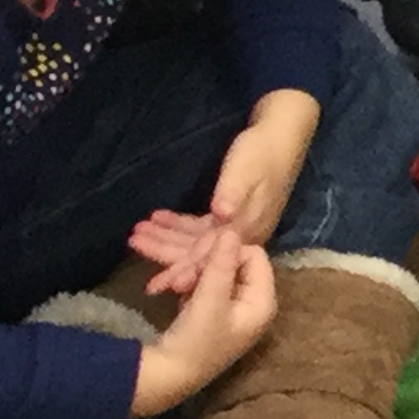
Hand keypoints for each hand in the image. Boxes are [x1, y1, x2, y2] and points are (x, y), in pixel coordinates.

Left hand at [128, 91, 318, 281]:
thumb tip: (221, 216)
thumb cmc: (262, 151)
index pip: (211, 257)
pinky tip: (159, 219)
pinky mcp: (231, 215)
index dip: (185, 271)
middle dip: (166, 253)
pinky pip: (201, 229)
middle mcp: (242, 234)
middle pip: (199, 253)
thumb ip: (233, 194)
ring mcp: (236, 226)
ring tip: (136, 233)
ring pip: (197, 241)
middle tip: (134, 247)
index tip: (160, 284)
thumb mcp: (245, 170)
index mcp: (246, 228)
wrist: (284, 134)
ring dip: (166, 238)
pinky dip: (178, 226)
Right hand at [131, 228, 274, 415]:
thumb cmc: (196, 342)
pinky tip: (163, 289)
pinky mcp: (210, 311)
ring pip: (212, 272)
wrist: (167, 378)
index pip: (253, 255)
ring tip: (165, 285)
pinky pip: (201, 284)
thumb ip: (222, 264)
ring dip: (186, 272)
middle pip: (231, 262)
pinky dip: (183, 283)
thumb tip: (233, 229)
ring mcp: (230, 307)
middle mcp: (251, 302)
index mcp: (262, 301)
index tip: (198, 258)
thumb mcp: (210, 300)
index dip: (227, 251)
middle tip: (174, 279)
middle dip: (199, 264)